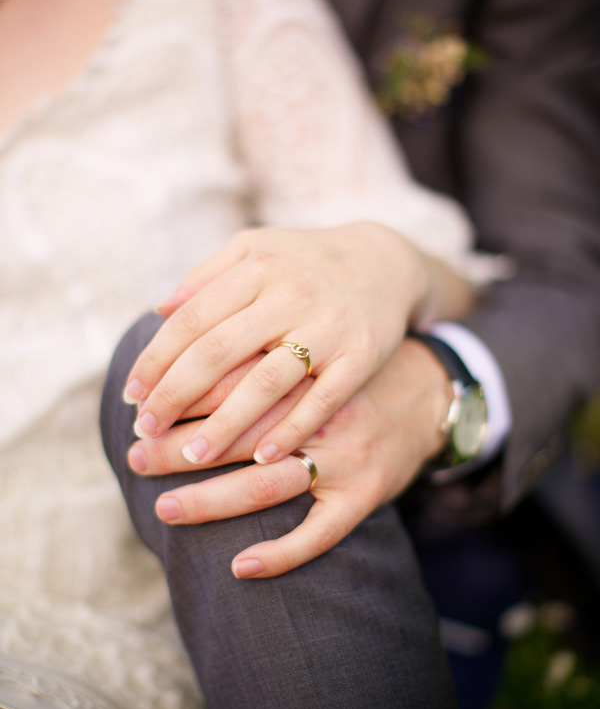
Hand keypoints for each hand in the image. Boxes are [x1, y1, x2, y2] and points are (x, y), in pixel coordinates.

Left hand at [123, 223, 469, 470]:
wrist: (385, 262)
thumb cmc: (306, 262)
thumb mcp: (256, 250)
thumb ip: (207, 276)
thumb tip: (160, 311)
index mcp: (256, 268)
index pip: (192, 318)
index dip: (157, 359)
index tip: (131, 394)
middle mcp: (290, 294)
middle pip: (218, 351)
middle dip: (176, 395)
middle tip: (145, 430)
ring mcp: (328, 327)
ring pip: (266, 382)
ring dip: (225, 424)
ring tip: (191, 456)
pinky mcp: (361, 356)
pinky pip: (323, 399)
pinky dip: (292, 429)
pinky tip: (261, 458)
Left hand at [127, 338, 454, 576]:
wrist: (429, 382)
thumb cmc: (348, 352)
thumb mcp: (304, 316)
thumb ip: (239, 305)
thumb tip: (162, 307)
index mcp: (304, 361)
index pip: (226, 371)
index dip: (177, 387)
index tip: (137, 403)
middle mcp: (322, 406)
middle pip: (239, 427)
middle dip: (179, 443)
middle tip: (135, 454)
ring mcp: (345, 451)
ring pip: (270, 480)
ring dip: (214, 498)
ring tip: (165, 508)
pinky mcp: (367, 488)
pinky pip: (324, 529)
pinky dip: (284, 550)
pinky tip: (241, 565)